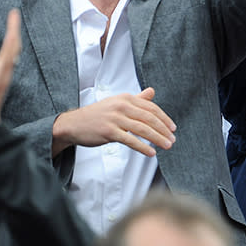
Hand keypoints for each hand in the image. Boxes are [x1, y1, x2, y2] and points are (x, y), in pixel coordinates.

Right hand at [51, 88, 175, 157]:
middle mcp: (121, 106)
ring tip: (167, 146)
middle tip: (172, 139)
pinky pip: (130, 140)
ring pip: (142, 129)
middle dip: (163, 129)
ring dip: (157, 138)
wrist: (73, 124)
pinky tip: (151, 153)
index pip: (151, 108)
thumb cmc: (98, 115)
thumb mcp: (117, 103)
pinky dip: (142, 147)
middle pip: (149, 118)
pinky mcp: (108, 131)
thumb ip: (136, 99)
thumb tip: (152, 92)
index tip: (173, 128)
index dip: (164, 118)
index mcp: (126, 98)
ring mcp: (114, 118)